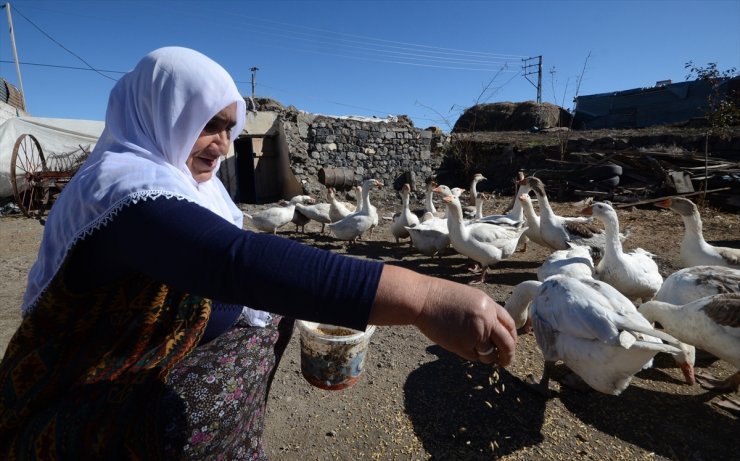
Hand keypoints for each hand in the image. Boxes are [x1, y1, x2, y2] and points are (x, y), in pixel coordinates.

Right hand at [370, 265, 516, 366]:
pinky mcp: (463, 345)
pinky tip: (458, 343)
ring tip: (471, 348)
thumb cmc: (442, 297)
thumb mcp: (470, 298)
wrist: (423, 299)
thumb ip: (484, 313)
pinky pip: (473, 356)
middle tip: (505, 362)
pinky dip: (469, 354)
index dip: (512, 338)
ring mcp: (476, 333)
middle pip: (507, 344)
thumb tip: (495, 332)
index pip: (510, 325)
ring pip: (489, 354)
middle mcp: (486, 320)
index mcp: (489, 306)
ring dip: (485, 356)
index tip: (510, 346)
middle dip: (508, 355)